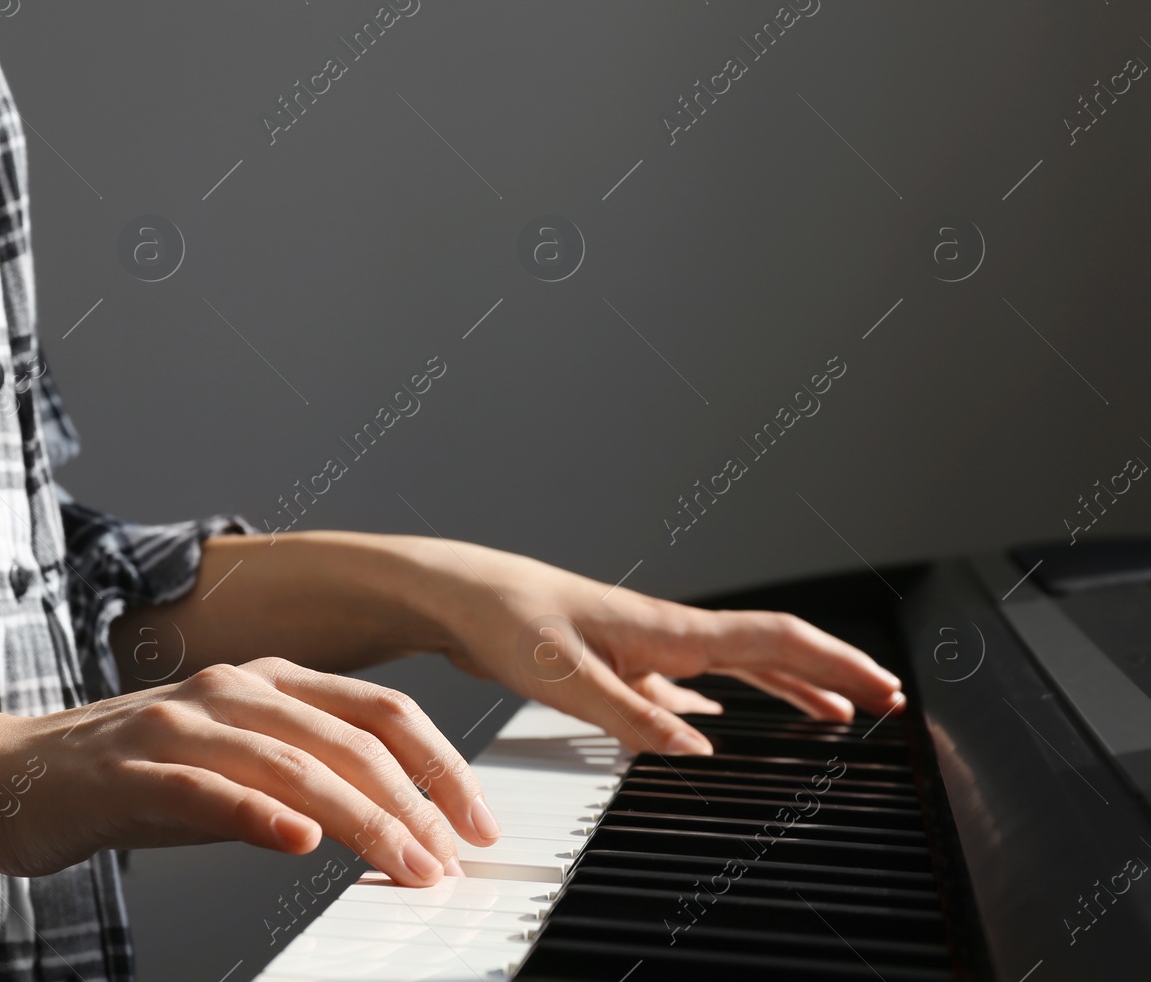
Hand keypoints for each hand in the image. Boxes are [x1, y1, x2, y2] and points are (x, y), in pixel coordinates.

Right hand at [0, 657, 499, 884]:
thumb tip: (392, 826)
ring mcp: (180, 723)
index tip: (478, 824)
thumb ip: (303, 782)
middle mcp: (232, 689)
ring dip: (362, 820)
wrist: (4, 775)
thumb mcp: (232, 770)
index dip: (440, 766)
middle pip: (350, 737)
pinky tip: (301, 842)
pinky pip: (207, 788)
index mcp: (267, 681)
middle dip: (416, 803)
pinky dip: (259, 814)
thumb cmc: (127, 776)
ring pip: (293, 763)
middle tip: (452, 860)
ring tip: (406, 867)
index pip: (379, 711)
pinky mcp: (131, 768)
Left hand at [424, 544, 904, 755]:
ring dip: (788, 687)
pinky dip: (722, 700)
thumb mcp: (566, 676)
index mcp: (668, 629)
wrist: (460, 595)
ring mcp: (646, 646)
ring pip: (736, 666)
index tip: (885, 690)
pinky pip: (689, 683)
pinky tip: (722, 721)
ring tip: (833, 714)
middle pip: (771, 650)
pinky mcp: (619, 661)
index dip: (836, 664)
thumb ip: (631, 715)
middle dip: (832, 674)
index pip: (775, 641)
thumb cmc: (506, 619)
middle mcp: (667, 632)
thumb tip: (699, 749)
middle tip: (884, 703)